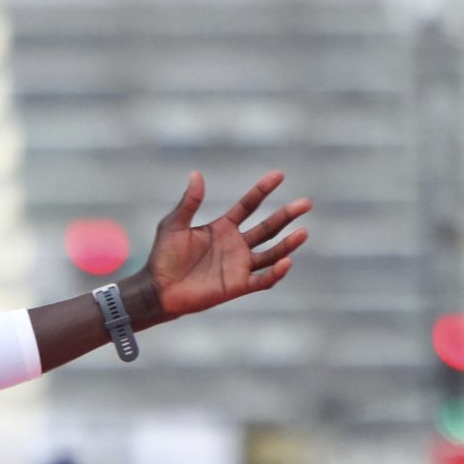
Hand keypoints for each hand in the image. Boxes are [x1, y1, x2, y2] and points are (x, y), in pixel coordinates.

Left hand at [138, 170, 309, 320]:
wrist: (157, 289)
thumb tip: (197, 174)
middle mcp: (236, 245)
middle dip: (286, 215)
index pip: (249, 205)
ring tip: (303, 232)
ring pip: (271, 253)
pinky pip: (262, 280)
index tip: (279, 175)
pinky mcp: (237, 285)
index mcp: (223, 227)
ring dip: (287, 244)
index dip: (263, 190)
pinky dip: (276, 273)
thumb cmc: (163, 257)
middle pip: (268, 227)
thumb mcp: (174, 224)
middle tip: (306, 203)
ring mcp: (239, 265)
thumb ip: (189, 202)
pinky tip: (286, 262)